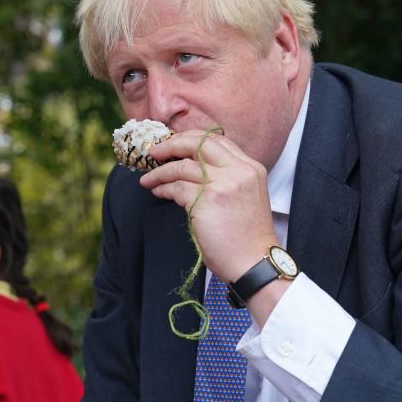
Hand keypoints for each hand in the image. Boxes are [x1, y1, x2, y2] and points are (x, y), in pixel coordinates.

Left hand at [140, 129, 278, 282]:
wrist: (253, 263)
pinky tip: (157, 193)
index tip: (174, 145)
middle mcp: (239, 171)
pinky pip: (177, 187)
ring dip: (160, 172)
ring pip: (182, 166)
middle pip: (199, 143)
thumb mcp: (245, 196)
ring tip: (148, 180)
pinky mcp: (207, 201)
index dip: (191, 139)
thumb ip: (226, 177)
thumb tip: (191, 166)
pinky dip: (162, 189)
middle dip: (171, 145)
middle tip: (154, 151)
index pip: (217, 140)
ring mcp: (223, 185)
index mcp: (251, 168)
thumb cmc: (246, 237)